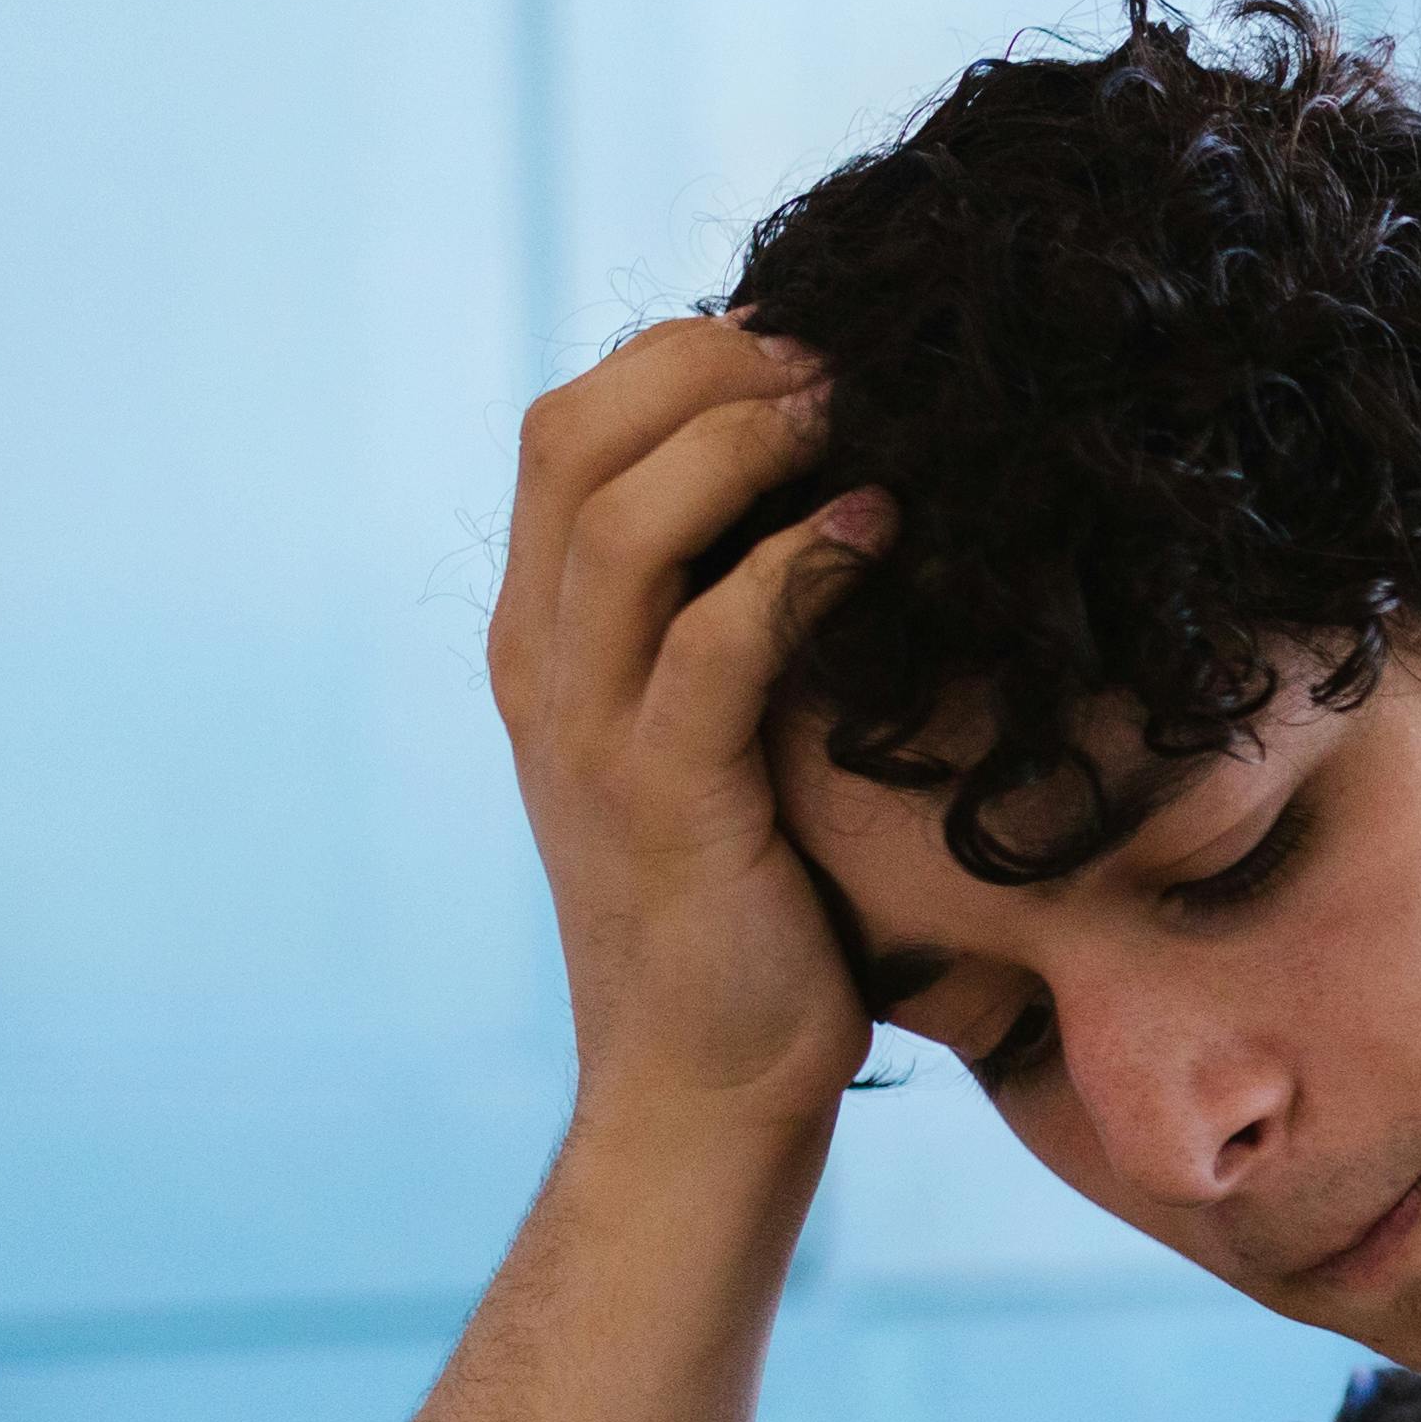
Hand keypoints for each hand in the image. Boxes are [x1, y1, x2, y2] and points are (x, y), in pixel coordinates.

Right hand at [486, 318, 887, 1147]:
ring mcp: (590, 731)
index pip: (569, 425)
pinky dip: (794, 571)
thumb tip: (846, 487)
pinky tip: (878, 534)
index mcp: (544, 633)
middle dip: (712, 365)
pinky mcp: (667, 802)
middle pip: (576, 435)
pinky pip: (711, 645)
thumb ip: (736, 616)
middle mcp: (542, 663)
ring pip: (624, 518)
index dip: (681, 353)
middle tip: (846, 352)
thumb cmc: (752, 905)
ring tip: (860, 412)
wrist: (704, 1087)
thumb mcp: (722, 730)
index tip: (809, 334)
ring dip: (749, 442)